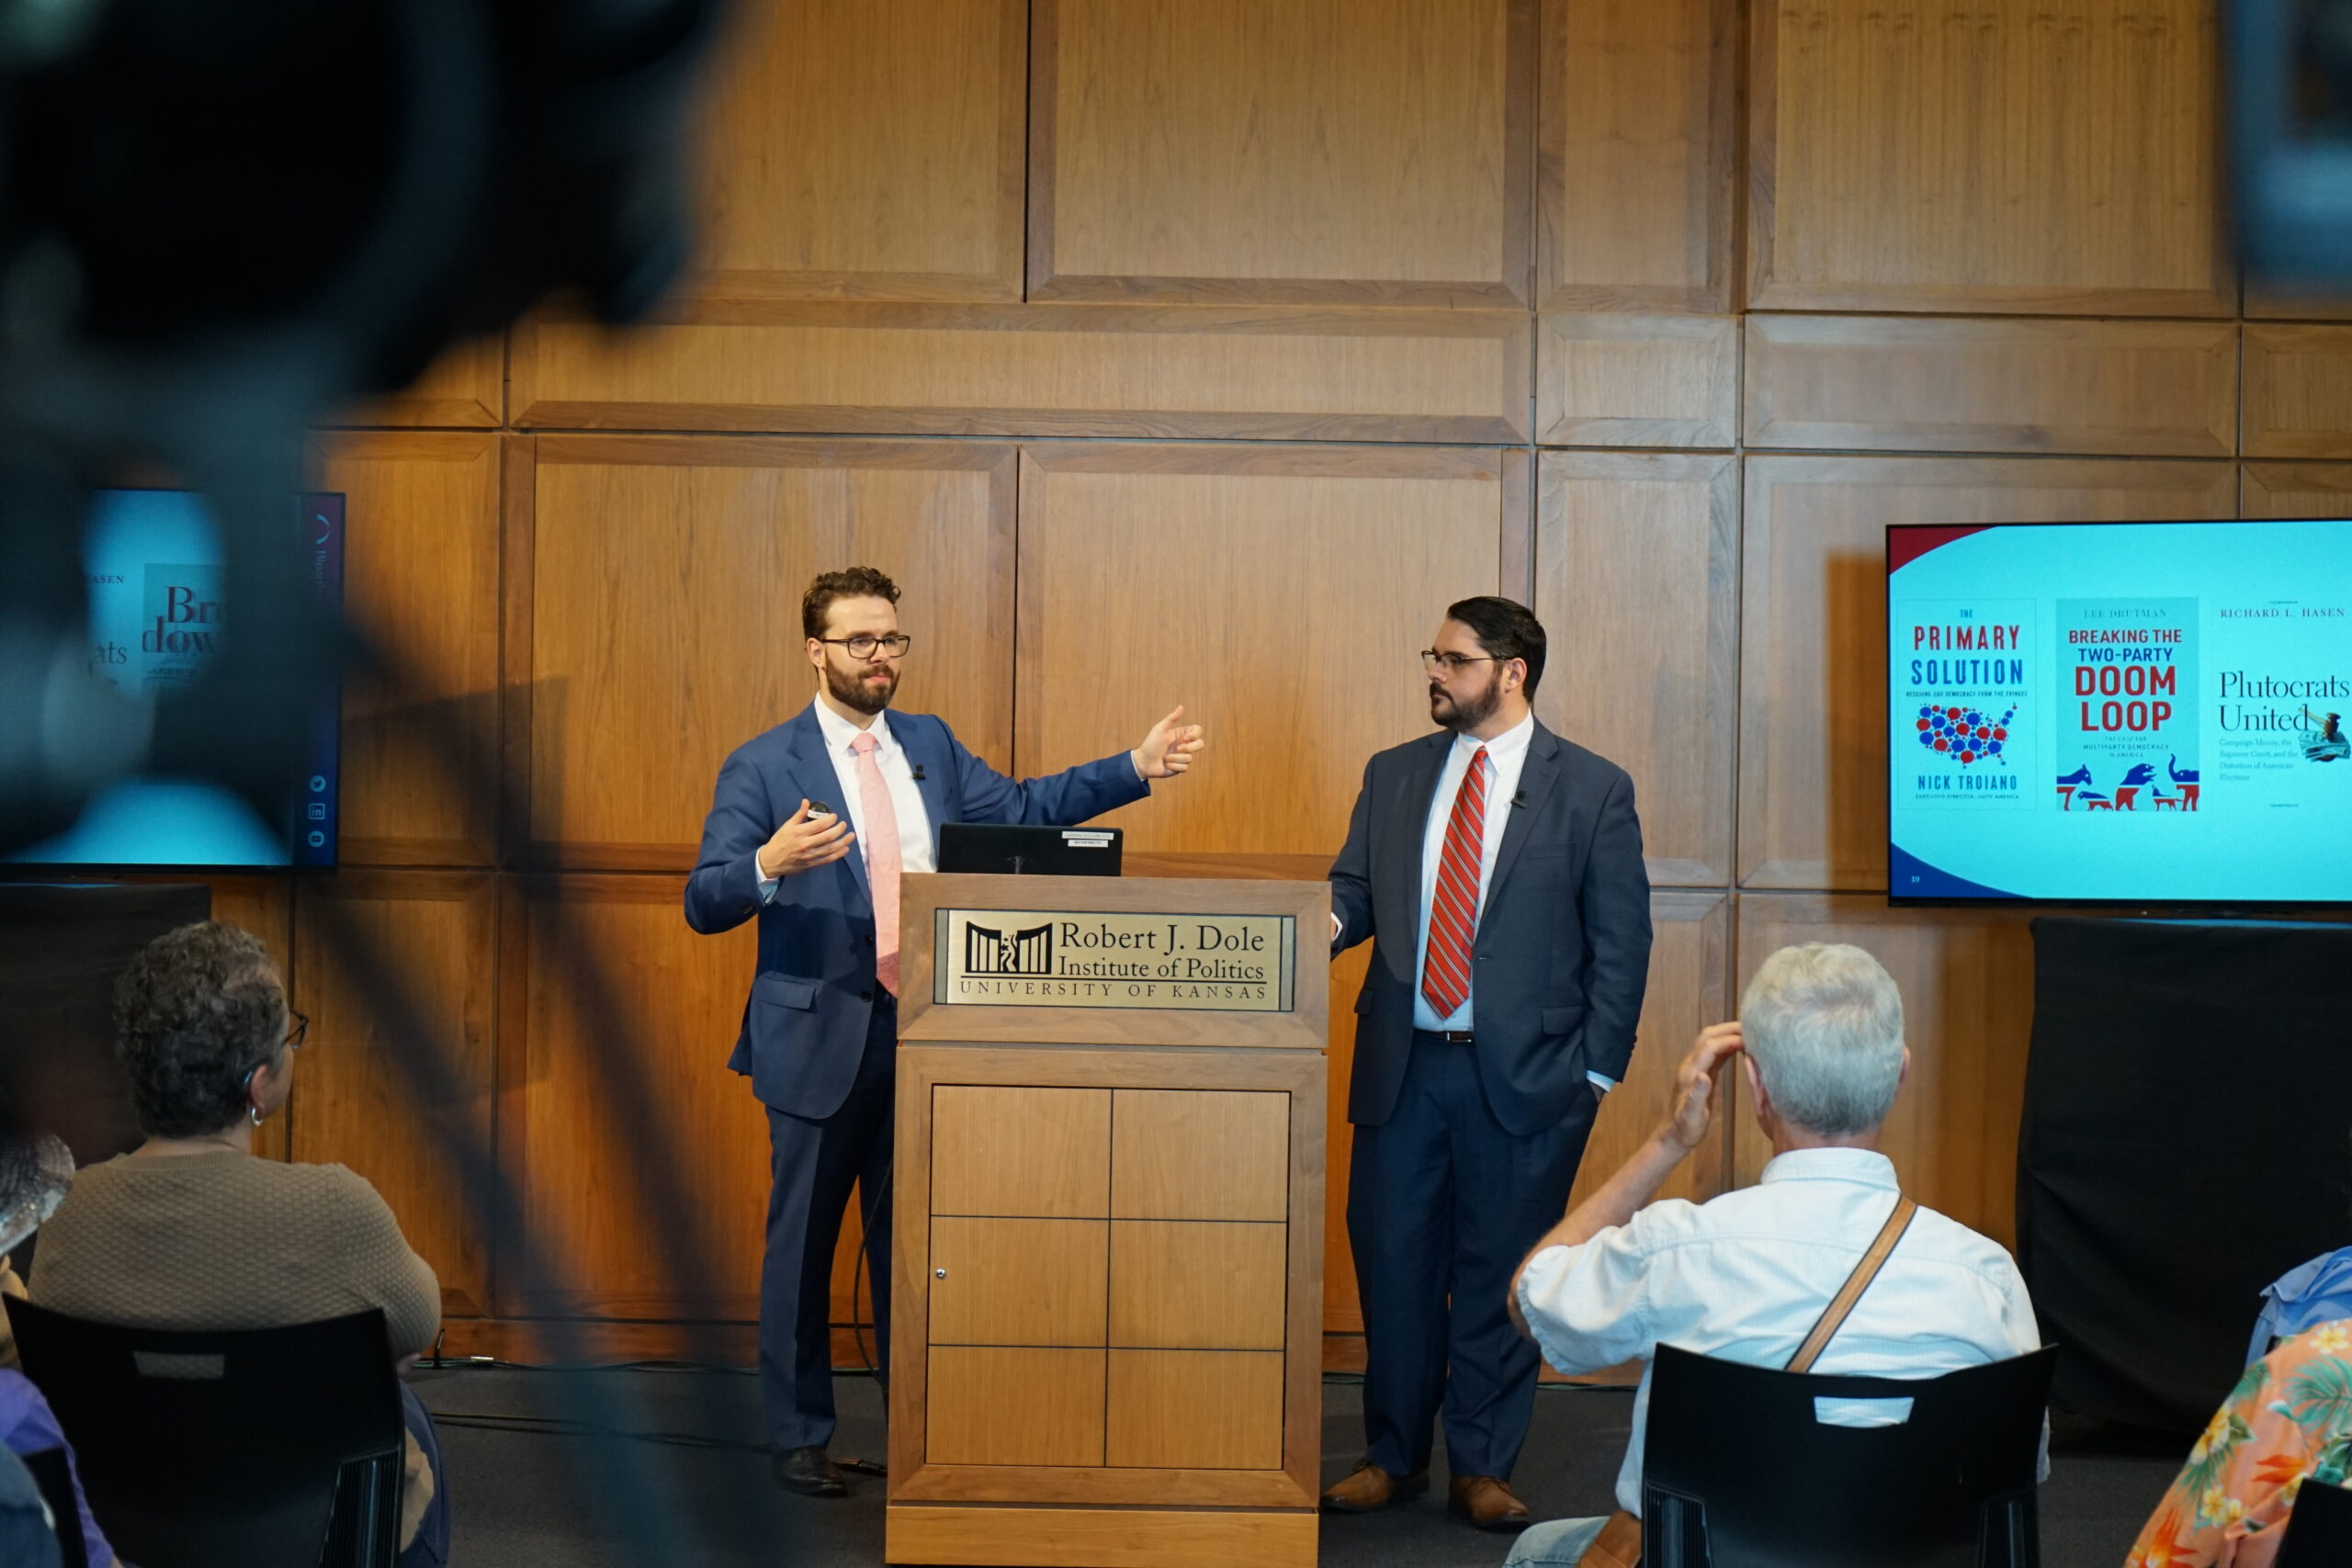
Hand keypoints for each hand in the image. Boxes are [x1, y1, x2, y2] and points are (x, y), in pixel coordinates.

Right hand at [757, 799, 854, 879]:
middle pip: (828, 836)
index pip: (819, 825)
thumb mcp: (787, 826)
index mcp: (799, 833)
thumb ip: (799, 814)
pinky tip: (845, 849)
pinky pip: (827, 859)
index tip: (834, 816)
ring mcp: (809, 856)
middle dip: (839, 829)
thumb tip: (806, 801)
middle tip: (844, 824)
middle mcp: (806, 844)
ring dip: (843, 841)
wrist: (771, 861)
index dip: (830, 819)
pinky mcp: (811, 864)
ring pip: (830, 848)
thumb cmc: (779, 842)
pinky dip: (838, 854)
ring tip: (851, 836)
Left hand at [1132, 705, 1206, 779]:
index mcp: (1181, 734)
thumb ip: (1171, 718)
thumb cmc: (1150, 744)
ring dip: (1175, 758)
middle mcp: (1184, 744)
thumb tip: (1181, 707)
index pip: (1198, 730)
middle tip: (1177, 749)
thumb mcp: (1160, 729)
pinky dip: (1174, 766)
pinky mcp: (1180, 767)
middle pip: (1200, 744)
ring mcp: (1183, 756)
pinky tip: (1166, 765)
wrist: (1143, 762)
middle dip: (1189, 748)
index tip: (1184, 738)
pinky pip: (1185, 767)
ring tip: (1165, 757)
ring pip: (1189, 758)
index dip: (1194, 735)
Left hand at [1659, 1022, 1741, 1153]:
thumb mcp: (1692, 1116)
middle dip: (1729, 1029)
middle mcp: (1690, 1065)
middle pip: (1708, 1036)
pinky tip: (1742, 1048)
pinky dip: (1728, 1046)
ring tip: (1752, 1035)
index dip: (1729, 1039)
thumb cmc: (1685, 1128)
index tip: (1751, 1040)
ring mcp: (1695, 1068)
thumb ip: (1697, 1096)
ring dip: (1729, 1034)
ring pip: (1711, 1041)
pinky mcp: (1702, 1073)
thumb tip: (1704, 1075)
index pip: (1710, 1046)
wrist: (1674, 1135)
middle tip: (1754, 1030)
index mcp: (1690, 1073)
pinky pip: (1715, 1053)